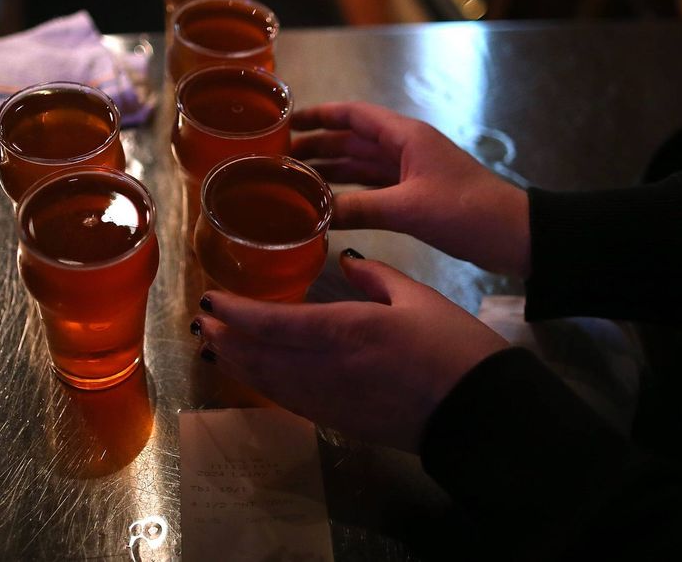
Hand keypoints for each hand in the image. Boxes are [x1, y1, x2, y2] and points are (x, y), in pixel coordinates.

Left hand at [192, 251, 509, 452]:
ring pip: (267, 381)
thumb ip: (375, 276)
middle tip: (202, 319)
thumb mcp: (417, 297)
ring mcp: (331, 400)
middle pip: (259, 355)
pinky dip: (262, 384)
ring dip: (235, 363)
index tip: (210, 299)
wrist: (480, 413)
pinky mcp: (340, 420)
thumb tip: (347, 261)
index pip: (273, 323)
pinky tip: (253, 374)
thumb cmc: (456, 348)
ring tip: (214, 345)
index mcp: (347, 331)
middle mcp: (328, 369)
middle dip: (225, 337)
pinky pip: (288, 401)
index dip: (235, 313)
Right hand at [292, 101, 530, 277]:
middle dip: (317, 145)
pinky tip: (328, 204)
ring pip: (361, 166)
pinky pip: (372, 188)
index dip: (319, 115)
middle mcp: (405, 149)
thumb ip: (359, 208)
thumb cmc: (468, 210)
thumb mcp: (409, 208)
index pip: (353, 115)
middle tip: (279, 158)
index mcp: (405, 136)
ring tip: (295, 180)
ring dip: (331, 170)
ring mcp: (410, 173)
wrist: (514, 235)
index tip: (288, 121)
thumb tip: (313, 214)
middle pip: (352, 140)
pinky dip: (349, 193)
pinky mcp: (415, 196)